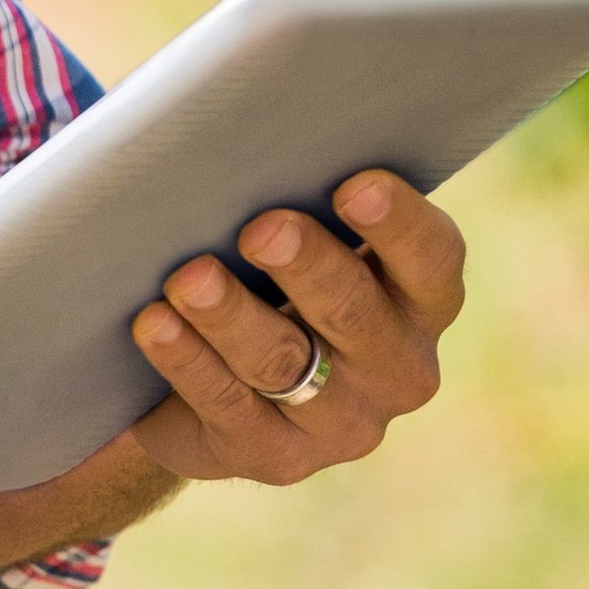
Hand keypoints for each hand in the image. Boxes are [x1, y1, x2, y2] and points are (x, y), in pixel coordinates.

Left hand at [119, 168, 464, 492]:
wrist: (217, 382)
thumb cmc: (269, 276)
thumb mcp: (301, 240)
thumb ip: (303, 199)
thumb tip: (245, 129)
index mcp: (421, 301)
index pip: (433, 259)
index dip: (399, 224)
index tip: (353, 185)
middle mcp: (398, 368)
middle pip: (356, 312)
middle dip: (307, 266)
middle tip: (261, 227)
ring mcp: (341, 423)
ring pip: (283, 362)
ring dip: (233, 316)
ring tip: (188, 278)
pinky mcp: (275, 459)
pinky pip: (227, 405)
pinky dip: (188, 360)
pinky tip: (155, 324)